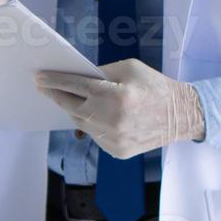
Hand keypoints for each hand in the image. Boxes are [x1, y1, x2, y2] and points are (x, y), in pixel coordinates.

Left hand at [35, 58, 205, 159]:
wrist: (182, 115)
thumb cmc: (154, 86)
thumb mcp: (128, 68)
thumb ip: (100, 73)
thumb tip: (75, 77)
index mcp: (113, 95)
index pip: (73, 86)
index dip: (53, 81)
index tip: (38, 78)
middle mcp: (110, 119)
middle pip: (70, 107)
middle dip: (56, 96)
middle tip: (44, 88)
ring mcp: (112, 139)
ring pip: (80, 123)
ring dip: (74, 110)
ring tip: (69, 99)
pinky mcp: (116, 151)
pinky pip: (94, 135)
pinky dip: (92, 124)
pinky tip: (94, 115)